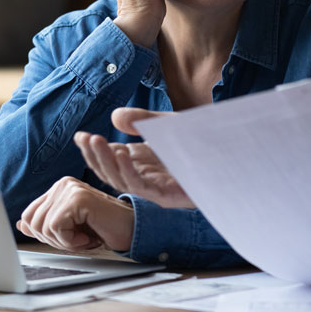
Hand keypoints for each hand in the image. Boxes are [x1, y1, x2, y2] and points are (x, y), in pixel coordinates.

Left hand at [17, 177, 134, 252]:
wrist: (132, 230)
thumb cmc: (104, 229)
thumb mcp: (70, 229)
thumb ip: (46, 224)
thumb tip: (22, 225)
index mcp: (59, 189)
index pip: (29, 215)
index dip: (44, 234)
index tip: (67, 237)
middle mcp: (63, 184)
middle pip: (33, 222)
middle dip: (54, 240)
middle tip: (78, 239)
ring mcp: (70, 189)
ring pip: (43, 226)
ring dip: (64, 242)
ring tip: (84, 237)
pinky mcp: (78, 198)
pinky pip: (56, 227)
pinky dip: (71, 241)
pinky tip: (88, 236)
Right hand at [74, 107, 195, 208]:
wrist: (230, 152)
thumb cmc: (200, 141)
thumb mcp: (167, 124)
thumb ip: (142, 120)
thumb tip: (116, 116)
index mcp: (143, 163)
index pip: (110, 160)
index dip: (93, 150)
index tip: (80, 136)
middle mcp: (147, 177)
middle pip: (111, 173)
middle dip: (95, 156)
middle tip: (86, 138)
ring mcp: (156, 188)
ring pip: (122, 181)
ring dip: (107, 162)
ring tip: (96, 142)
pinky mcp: (169, 195)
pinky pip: (142, 186)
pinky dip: (128, 171)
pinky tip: (120, 155)